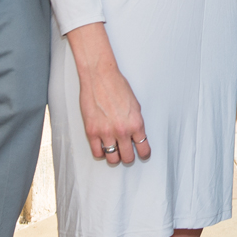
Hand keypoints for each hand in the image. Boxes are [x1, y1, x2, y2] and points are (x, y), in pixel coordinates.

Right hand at [67, 23, 152, 164]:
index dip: (144, 154)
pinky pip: (97, 153)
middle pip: (128, 158)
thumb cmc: (117, 86)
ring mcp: (106, 133)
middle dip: (128, 156)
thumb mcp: (135, 105)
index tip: (142, 154)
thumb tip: (136, 136)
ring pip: (112, 159)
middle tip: (127, 152)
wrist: (99, 76)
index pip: (144, 149)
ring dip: (115, 157)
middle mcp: (122, 131)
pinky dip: (101, 153)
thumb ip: (136, 123)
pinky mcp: (91, 132)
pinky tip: (103, 147)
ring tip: (115, 151)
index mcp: (136, 123)